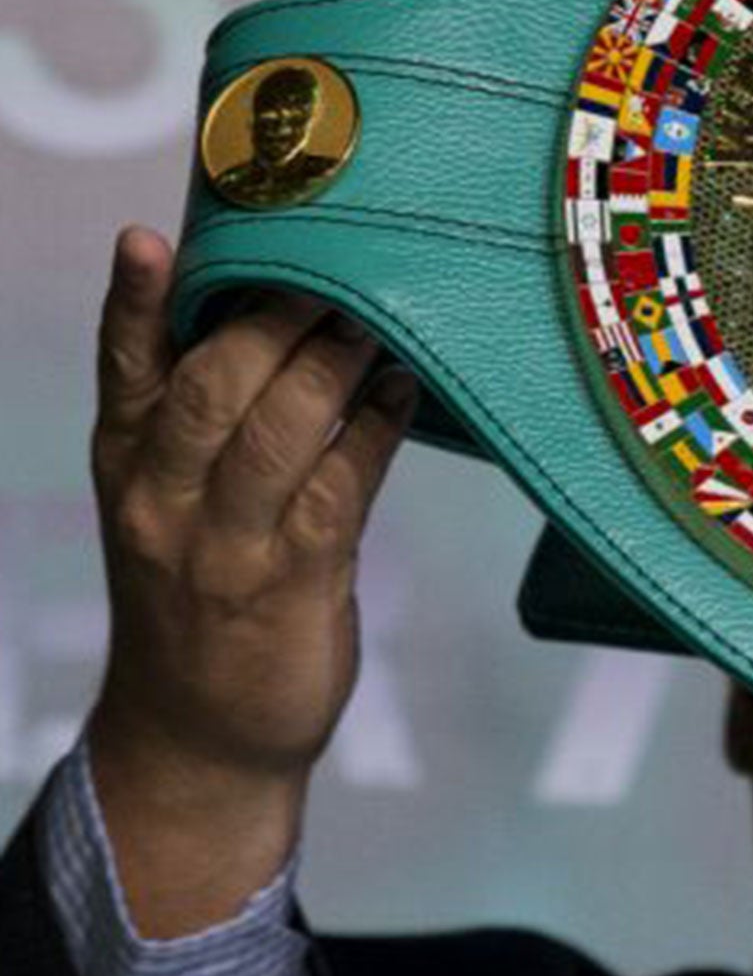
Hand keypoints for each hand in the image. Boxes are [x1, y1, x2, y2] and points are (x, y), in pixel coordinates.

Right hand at [84, 226, 414, 933]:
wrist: (198, 737)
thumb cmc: (200, 594)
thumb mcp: (175, 504)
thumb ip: (211, 422)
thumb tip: (292, 317)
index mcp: (129, 467)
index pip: (126, 370)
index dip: (138, 303)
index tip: (149, 238)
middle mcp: (165, 501)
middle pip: (212, 387)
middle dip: (273, 320)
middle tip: (329, 267)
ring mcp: (227, 546)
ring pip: (278, 431)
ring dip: (333, 365)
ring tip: (376, 314)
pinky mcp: (294, 581)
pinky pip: (341, 487)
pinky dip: (375, 430)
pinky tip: (404, 391)